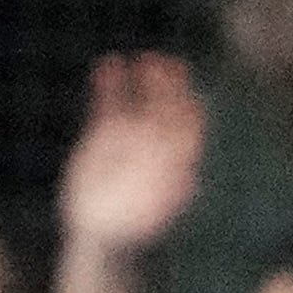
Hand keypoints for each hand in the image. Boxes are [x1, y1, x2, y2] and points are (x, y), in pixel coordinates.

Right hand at [61, 54, 206, 256]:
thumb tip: (189, 178)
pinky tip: (108, 64)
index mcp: (174, 158)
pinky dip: (108, 85)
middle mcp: (154, 144)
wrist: (104, 234)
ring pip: (139, 101)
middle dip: (168, 86)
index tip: (187, 91)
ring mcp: (129, 137)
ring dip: (142, 80)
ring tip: (139, 58)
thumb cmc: (134, 224)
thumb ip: (170, 187)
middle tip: (166, 63)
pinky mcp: (103, 135)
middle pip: (166, 107)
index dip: (186, 105)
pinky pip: (108, 105)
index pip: (185, 125)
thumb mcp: (154, 203)